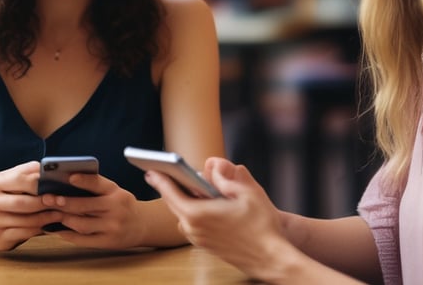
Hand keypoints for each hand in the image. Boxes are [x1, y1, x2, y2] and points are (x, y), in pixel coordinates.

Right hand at [0, 161, 63, 250]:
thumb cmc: (11, 196)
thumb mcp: (16, 180)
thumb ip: (32, 174)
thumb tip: (56, 171)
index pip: (21, 179)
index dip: (41, 182)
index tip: (59, 184)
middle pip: (23, 202)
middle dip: (45, 202)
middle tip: (62, 201)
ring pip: (26, 220)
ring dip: (47, 217)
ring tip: (61, 213)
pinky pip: (25, 233)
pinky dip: (40, 229)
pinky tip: (50, 225)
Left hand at [39, 173, 146, 248]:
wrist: (142, 225)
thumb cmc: (122, 205)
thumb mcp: (115, 192)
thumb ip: (96, 189)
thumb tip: (65, 186)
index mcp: (117, 192)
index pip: (98, 184)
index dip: (84, 180)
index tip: (69, 177)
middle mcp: (116, 209)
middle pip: (86, 205)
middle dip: (64, 202)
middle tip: (47, 199)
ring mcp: (113, 226)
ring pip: (82, 224)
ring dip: (64, 219)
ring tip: (51, 214)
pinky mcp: (109, 241)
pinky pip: (84, 240)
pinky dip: (69, 235)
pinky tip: (58, 230)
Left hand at [146, 157, 292, 279]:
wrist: (270, 257)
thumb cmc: (261, 225)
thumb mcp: (247, 192)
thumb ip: (225, 177)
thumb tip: (211, 165)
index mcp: (199, 214)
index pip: (171, 193)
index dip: (161, 179)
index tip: (151, 169)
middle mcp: (194, 229)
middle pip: (173, 205)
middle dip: (167, 188)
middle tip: (158, 174)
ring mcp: (199, 240)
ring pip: (181, 216)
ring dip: (179, 201)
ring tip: (179, 186)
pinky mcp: (206, 246)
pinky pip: (190, 225)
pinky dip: (189, 212)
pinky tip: (198, 204)